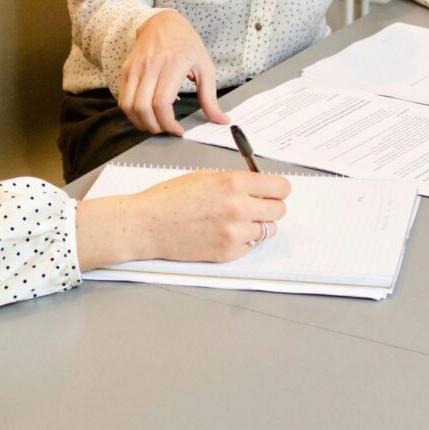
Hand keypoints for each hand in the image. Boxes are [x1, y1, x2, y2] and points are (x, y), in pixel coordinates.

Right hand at [76, 171, 290, 269]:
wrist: (148, 224)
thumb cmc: (171, 198)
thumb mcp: (206, 176)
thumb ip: (236, 181)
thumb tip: (260, 187)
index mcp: (234, 183)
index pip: (280, 188)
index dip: (278, 189)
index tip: (273, 191)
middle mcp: (239, 208)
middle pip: (279, 210)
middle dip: (270, 206)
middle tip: (256, 206)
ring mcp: (234, 233)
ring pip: (268, 230)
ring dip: (258, 225)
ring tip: (237, 221)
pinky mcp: (228, 253)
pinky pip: (251, 246)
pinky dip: (244, 240)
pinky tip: (224, 233)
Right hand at [118, 10, 229, 135]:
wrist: (163, 23)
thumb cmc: (186, 45)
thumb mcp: (205, 68)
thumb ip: (210, 98)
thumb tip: (221, 120)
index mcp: (172, 65)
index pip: (161, 103)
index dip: (168, 123)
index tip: (178, 130)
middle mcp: (150, 66)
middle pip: (143, 108)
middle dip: (154, 127)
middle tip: (166, 130)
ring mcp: (135, 68)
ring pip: (128, 106)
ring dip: (140, 123)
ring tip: (155, 125)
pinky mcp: (126, 70)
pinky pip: (122, 99)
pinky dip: (132, 113)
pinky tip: (145, 115)